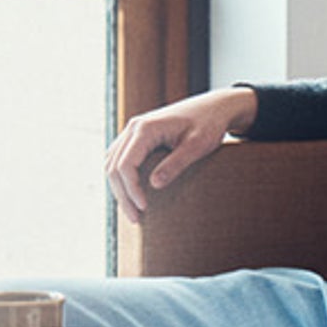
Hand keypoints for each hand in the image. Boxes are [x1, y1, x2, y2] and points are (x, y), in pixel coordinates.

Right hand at [105, 86, 258, 222]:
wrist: (214, 107)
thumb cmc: (209, 125)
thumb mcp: (197, 146)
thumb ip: (176, 164)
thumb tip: (154, 185)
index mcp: (145, 128)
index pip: (125, 164)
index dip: (131, 190)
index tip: (145, 208)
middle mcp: (134, 127)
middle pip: (114, 167)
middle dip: (122, 195)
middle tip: (136, 219)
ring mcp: (133, 130)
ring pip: (112, 163)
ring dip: (119, 188)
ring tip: (133, 211)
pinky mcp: (137, 136)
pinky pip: (120, 158)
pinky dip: (122, 178)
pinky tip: (132, 194)